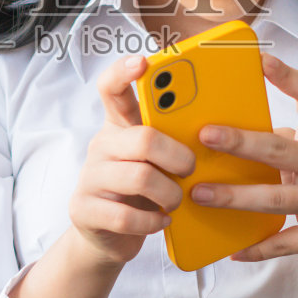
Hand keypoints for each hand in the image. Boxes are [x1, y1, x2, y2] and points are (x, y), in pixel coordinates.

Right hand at [69, 54, 196, 265]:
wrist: (107, 235)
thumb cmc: (141, 191)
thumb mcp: (156, 160)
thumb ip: (172, 140)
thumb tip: (213, 129)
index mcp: (119, 126)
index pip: (111, 88)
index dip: (123, 72)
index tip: (143, 62)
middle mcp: (102, 146)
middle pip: (144, 138)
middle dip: (177, 157)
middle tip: (189, 170)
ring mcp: (90, 177)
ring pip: (140, 177)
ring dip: (170, 194)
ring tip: (176, 201)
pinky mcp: (84, 209)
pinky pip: (126, 216)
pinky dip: (152, 221)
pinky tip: (161, 220)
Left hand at [190, 53, 297, 267]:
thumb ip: (280, 141)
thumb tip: (222, 129)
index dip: (288, 77)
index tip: (261, 60)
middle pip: (280, 149)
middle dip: (240, 142)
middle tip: (205, 136)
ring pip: (275, 198)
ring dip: (234, 197)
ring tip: (200, 194)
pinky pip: (285, 242)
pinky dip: (257, 247)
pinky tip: (233, 249)